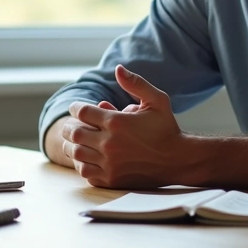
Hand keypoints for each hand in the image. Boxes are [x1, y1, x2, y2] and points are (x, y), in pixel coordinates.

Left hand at [61, 65, 186, 188]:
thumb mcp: (157, 100)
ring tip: (76, 141)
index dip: (76, 108)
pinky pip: (85, 172)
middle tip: (72, 125)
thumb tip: (118, 68)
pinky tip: (86, 158)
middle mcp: (110, 143)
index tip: (76, 108)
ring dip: (72, 146)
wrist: (178, 160)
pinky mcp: (112, 179)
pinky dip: (81, 164)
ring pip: (76, 153)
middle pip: (74, 133)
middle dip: (70, 127)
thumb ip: (136, 83)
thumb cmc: (166, 128)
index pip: (82, 112)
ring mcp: (110, 163)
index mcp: (117, 122)